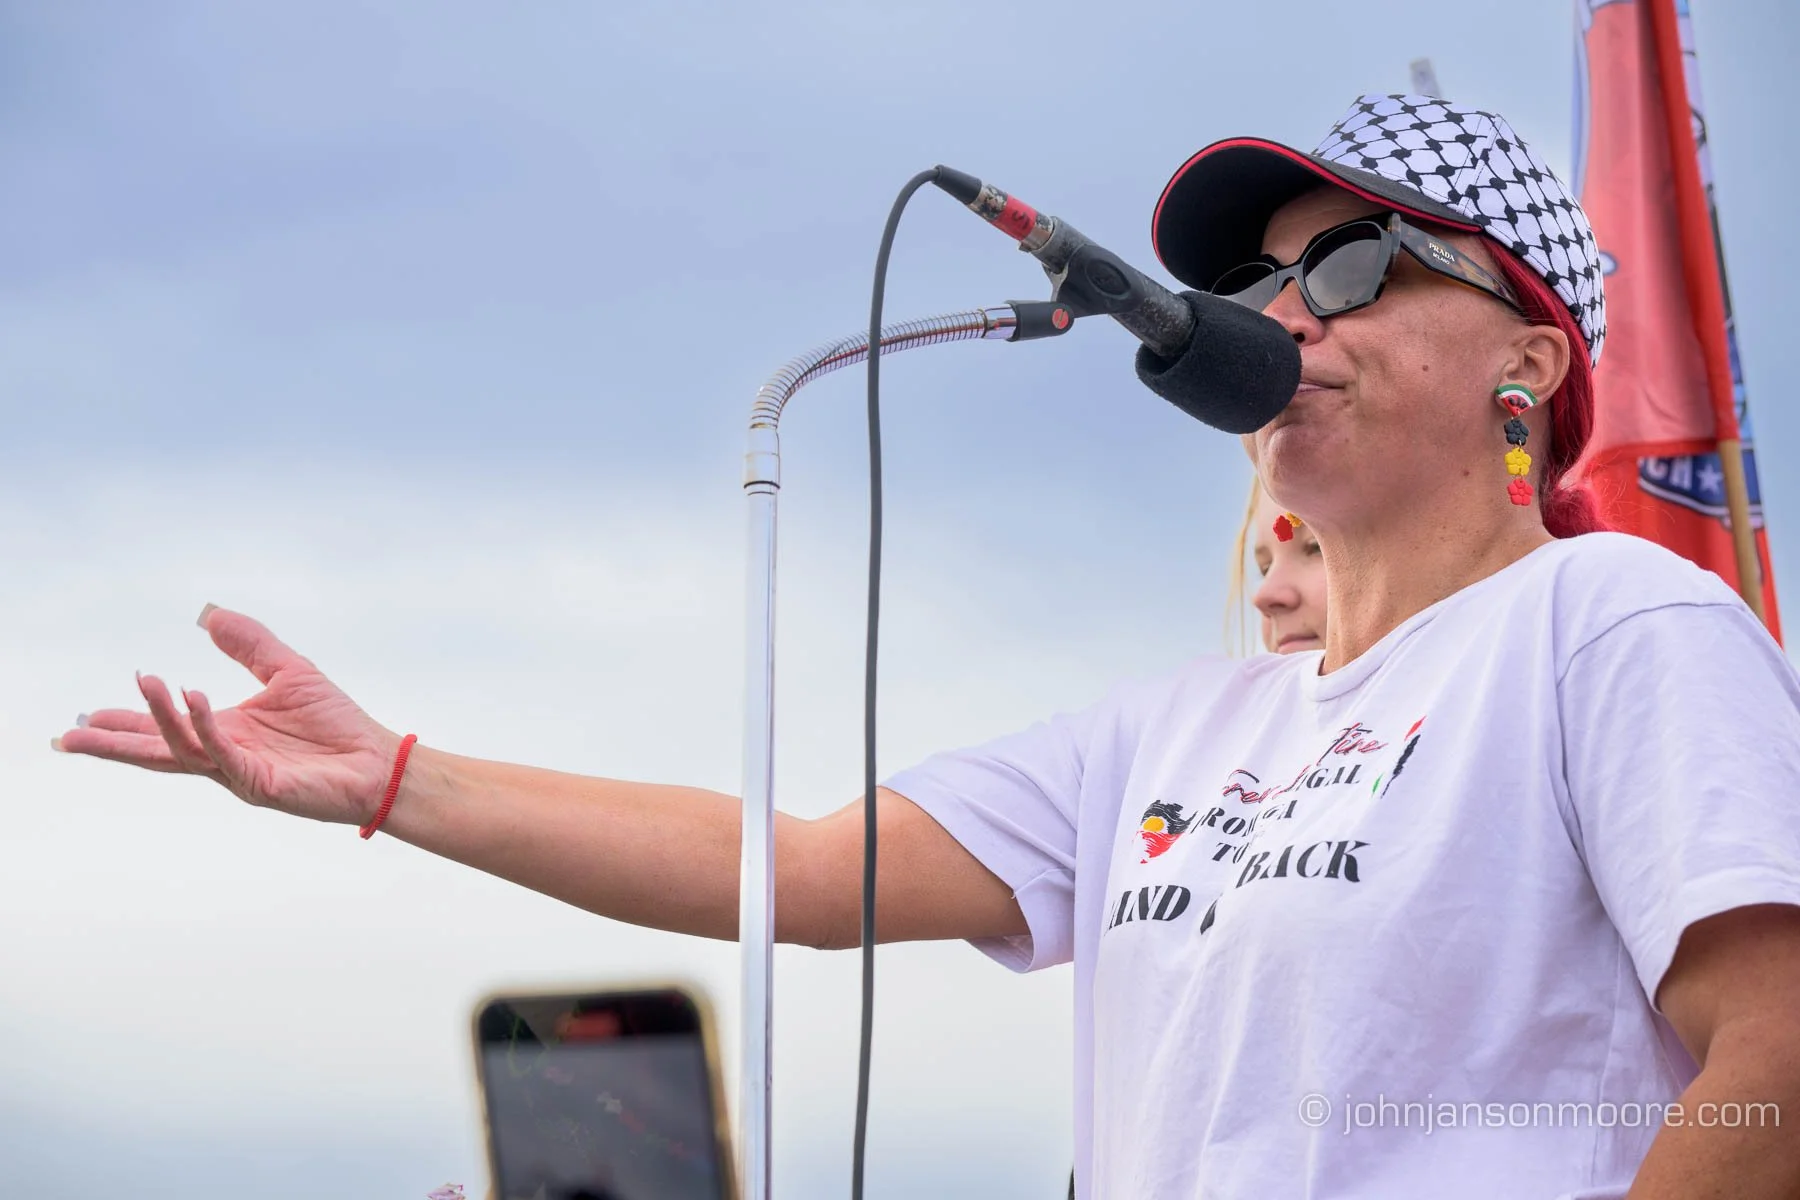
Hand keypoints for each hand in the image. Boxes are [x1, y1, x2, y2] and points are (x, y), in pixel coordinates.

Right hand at [53, 605, 404, 825]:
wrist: (378, 761)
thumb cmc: (336, 725)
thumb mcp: (287, 671)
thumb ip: (248, 644)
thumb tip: (209, 615)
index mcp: (226, 732)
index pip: (167, 729)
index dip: (129, 722)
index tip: (88, 717)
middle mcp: (225, 756)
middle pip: (158, 751)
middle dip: (114, 745)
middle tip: (71, 737)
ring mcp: (240, 773)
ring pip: (185, 749)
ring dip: (161, 718)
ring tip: (147, 682)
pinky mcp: (261, 783)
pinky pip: (225, 754)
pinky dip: (206, 727)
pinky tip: (193, 699)